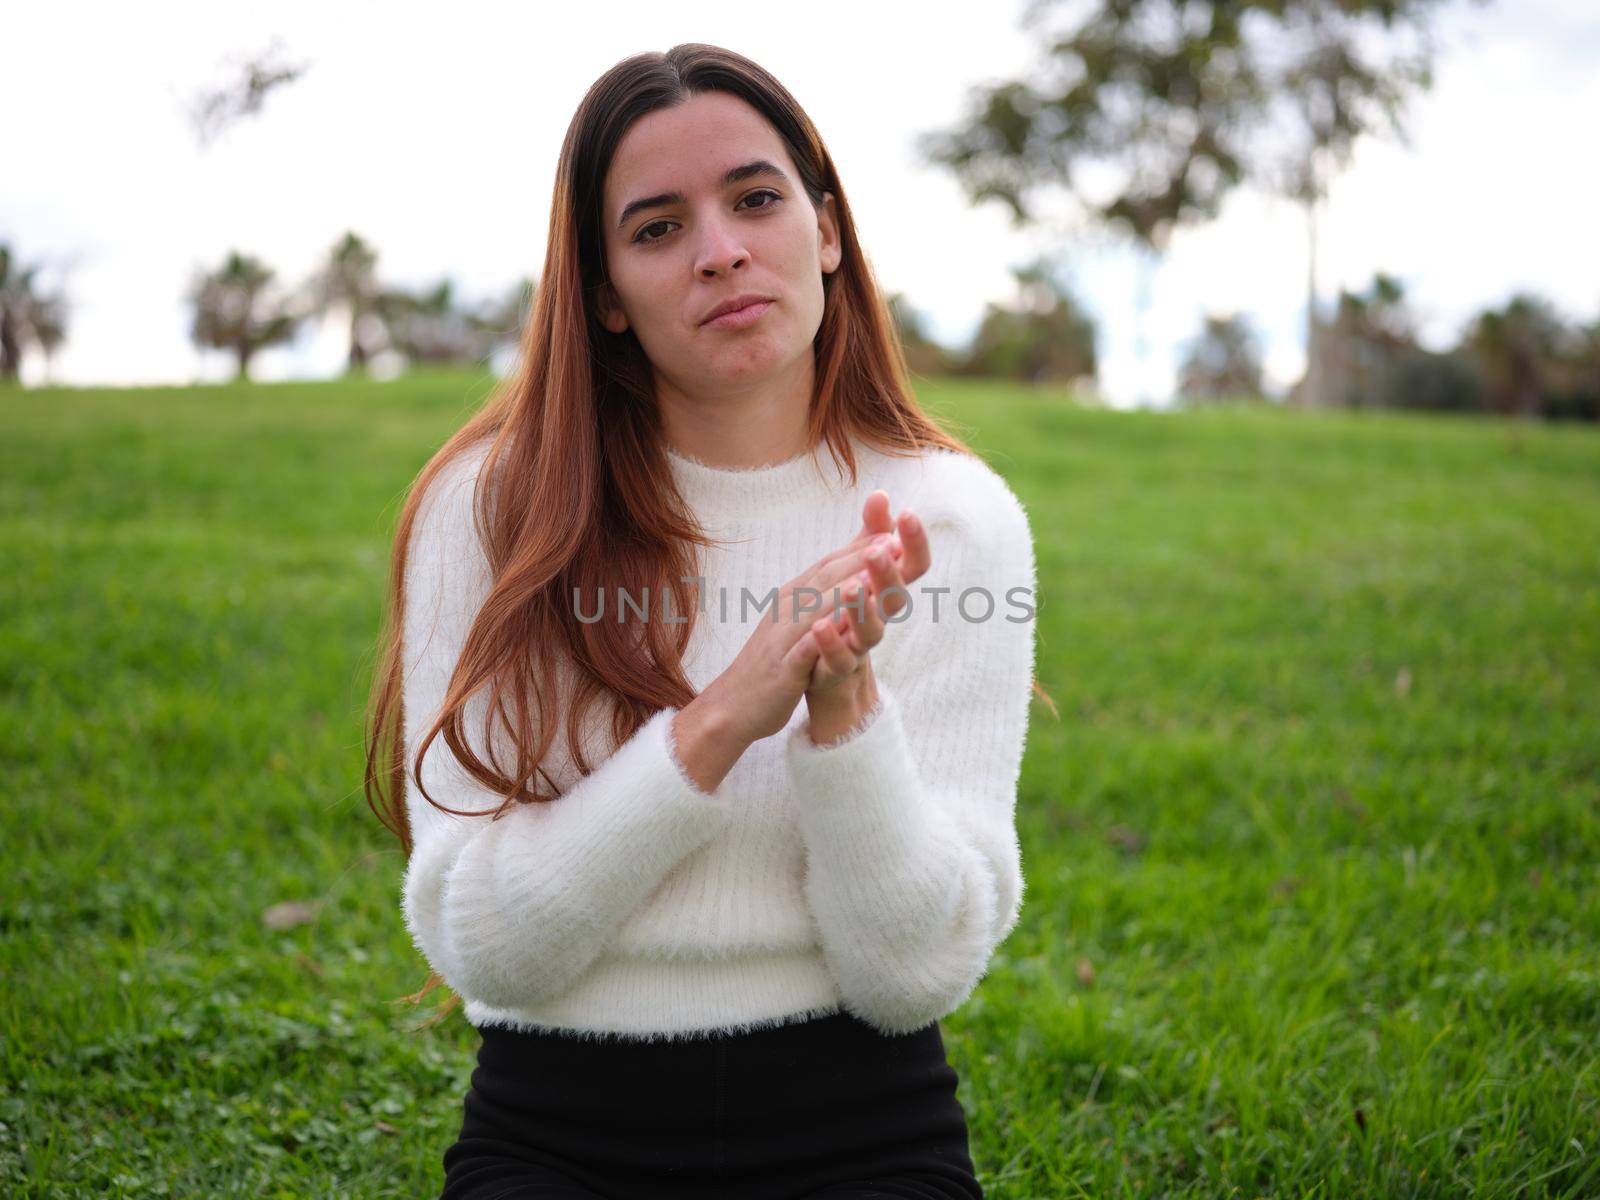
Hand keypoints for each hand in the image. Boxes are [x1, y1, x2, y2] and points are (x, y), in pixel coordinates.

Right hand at [694, 491, 917, 745]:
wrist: (733, 704)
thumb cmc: (775, 659)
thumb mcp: (799, 622)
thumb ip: (826, 595)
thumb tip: (855, 573)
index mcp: (796, 596)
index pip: (831, 564)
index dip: (861, 546)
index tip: (893, 529)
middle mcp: (789, 609)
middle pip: (826, 578)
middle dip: (860, 559)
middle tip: (894, 543)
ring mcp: (784, 638)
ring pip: (816, 610)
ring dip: (844, 591)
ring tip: (874, 576)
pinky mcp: (783, 670)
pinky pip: (804, 651)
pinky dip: (823, 638)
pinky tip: (844, 630)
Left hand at [802, 502, 930, 744]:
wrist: (821, 678)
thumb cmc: (844, 620)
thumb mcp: (855, 574)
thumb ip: (868, 537)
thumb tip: (880, 495)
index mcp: (883, 593)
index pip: (909, 565)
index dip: (913, 541)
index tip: (907, 513)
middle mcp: (878, 620)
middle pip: (894, 595)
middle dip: (887, 572)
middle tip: (880, 549)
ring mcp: (858, 648)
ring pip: (872, 630)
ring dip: (864, 608)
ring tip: (855, 588)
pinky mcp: (836, 671)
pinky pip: (838, 659)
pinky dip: (831, 643)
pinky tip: (821, 626)